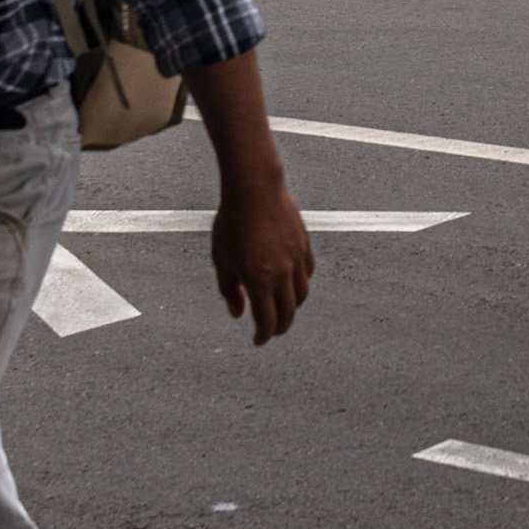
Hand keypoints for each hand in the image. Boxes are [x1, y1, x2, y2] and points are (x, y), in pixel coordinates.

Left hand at [208, 169, 314, 343]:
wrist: (255, 188)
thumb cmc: (232, 222)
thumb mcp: (221, 259)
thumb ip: (229, 290)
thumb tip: (238, 313)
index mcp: (259, 280)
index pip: (267, 320)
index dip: (263, 336)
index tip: (257, 340)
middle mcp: (282, 273)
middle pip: (288, 313)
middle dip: (280, 328)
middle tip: (271, 331)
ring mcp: (296, 259)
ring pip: (301, 295)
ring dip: (292, 307)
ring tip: (281, 308)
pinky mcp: (304, 245)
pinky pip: (307, 273)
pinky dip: (300, 284)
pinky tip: (290, 283)